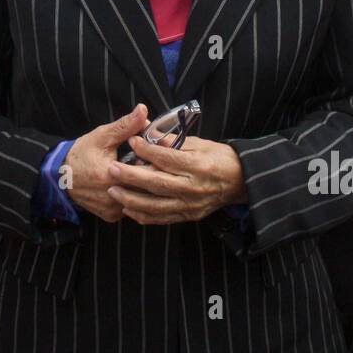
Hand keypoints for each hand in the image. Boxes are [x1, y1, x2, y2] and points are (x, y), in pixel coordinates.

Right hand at [62, 104, 149, 222]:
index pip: (148, 171)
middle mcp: (113, 197)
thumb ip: (125, 125)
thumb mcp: (102, 136)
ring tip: (141, 172)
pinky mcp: (110, 216)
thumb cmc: (81, 154)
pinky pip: (130, 208)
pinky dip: (133, 196)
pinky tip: (130, 185)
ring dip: (144, 187)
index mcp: (111, 176)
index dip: (157, 161)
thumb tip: (143, 110)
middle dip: (152, 174)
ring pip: (140, 200)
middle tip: (151, 162)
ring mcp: (112, 210)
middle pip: (147, 188)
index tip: (158, 153)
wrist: (60, 176)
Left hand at [104, 135, 246, 224]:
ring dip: (132, 199)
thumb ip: (175, 142)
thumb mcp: (201, 143)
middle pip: (157, 183)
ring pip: (156, 205)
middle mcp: (193, 188)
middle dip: (131, 176)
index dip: (147, 150)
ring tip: (113, 190)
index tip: (131, 140)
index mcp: (198, 166)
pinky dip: (143, 215)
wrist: (240, 181)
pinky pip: (162, 218)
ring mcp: (190, 205)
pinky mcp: (188, 216)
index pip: (167, 158)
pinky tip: (128, 208)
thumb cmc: (220, 158)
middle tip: (112, 168)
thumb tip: (150, 134)